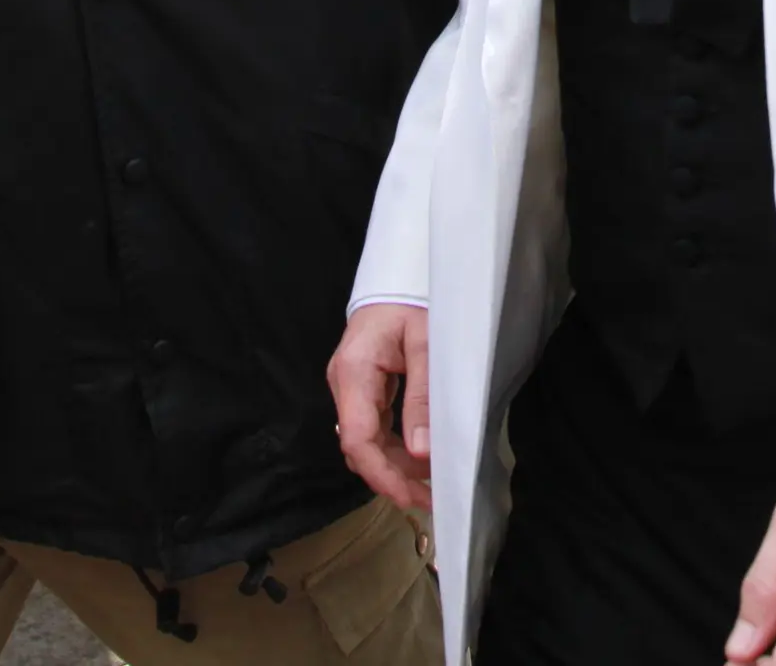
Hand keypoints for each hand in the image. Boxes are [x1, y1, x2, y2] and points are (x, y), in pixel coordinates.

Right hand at [327, 301, 432, 510]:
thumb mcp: (427, 344)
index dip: (382, 474)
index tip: (411, 496)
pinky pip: (374, 428)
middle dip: (392, 478)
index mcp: (354, 372)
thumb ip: (422, 397)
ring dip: (395, 467)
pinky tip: (419, 461)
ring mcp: (351, 388)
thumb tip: (421, 453)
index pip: (358, 438)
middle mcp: (344, 385)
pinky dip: (395, 449)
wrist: (400, 276)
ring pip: (366, 442)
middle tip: (431, 498)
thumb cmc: (415, 301)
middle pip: (360, 446)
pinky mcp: (362, 389)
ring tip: (430, 487)